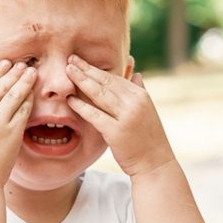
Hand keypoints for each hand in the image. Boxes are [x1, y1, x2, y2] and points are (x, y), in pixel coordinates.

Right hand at [0, 60, 36, 187]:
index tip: (5, 64)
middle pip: (0, 86)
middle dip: (13, 72)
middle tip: (22, 64)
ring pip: (14, 95)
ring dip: (24, 81)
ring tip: (32, 72)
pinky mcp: (12, 132)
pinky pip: (24, 110)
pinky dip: (29, 99)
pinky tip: (34, 92)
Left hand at [65, 54, 174, 176]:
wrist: (156, 163)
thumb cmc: (149, 139)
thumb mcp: (148, 111)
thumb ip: (140, 91)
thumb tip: (136, 74)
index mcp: (141, 95)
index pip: (115, 77)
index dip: (96, 68)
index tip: (81, 61)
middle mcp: (135, 102)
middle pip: (106, 81)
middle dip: (86, 69)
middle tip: (70, 59)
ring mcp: (126, 116)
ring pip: (99, 94)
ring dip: (82, 81)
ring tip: (67, 71)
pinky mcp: (116, 132)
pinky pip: (95, 115)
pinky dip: (81, 106)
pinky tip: (70, 99)